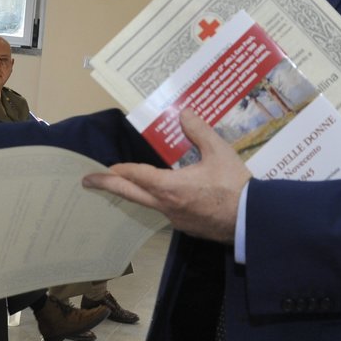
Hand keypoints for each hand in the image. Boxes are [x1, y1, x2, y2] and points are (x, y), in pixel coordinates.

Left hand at [80, 111, 248, 244]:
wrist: (252, 222)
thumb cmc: (235, 186)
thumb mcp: (219, 152)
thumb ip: (199, 131)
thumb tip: (184, 113)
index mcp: (170, 186)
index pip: (135, 175)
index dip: (119, 170)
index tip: (104, 167)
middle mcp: (166, 205)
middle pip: (130, 194)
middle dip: (107, 185)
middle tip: (88, 181)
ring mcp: (175, 219)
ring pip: (147, 204)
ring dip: (133, 193)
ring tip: (124, 184)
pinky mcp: (186, 226)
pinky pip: (164, 211)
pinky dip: (155, 201)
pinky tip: (162, 195)